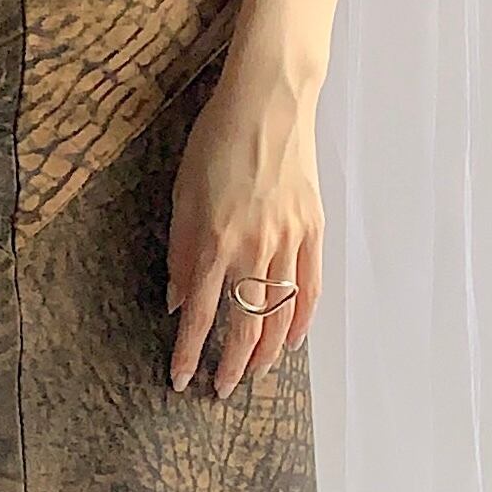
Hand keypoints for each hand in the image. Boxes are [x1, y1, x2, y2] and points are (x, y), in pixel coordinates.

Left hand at [165, 59, 324, 396]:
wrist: (269, 102)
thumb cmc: (217, 141)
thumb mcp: (182, 195)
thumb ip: (180, 252)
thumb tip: (178, 300)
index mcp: (216, 241)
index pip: (201, 315)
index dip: (190, 353)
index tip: (180, 380)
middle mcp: (256, 248)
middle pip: (247, 325)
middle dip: (232, 365)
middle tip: (220, 389)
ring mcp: (290, 240)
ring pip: (283, 314)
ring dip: (267, 353)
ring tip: (253, 375)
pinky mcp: (313, 229)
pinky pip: (310, 286)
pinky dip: (302, 320)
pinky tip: (291, 340)